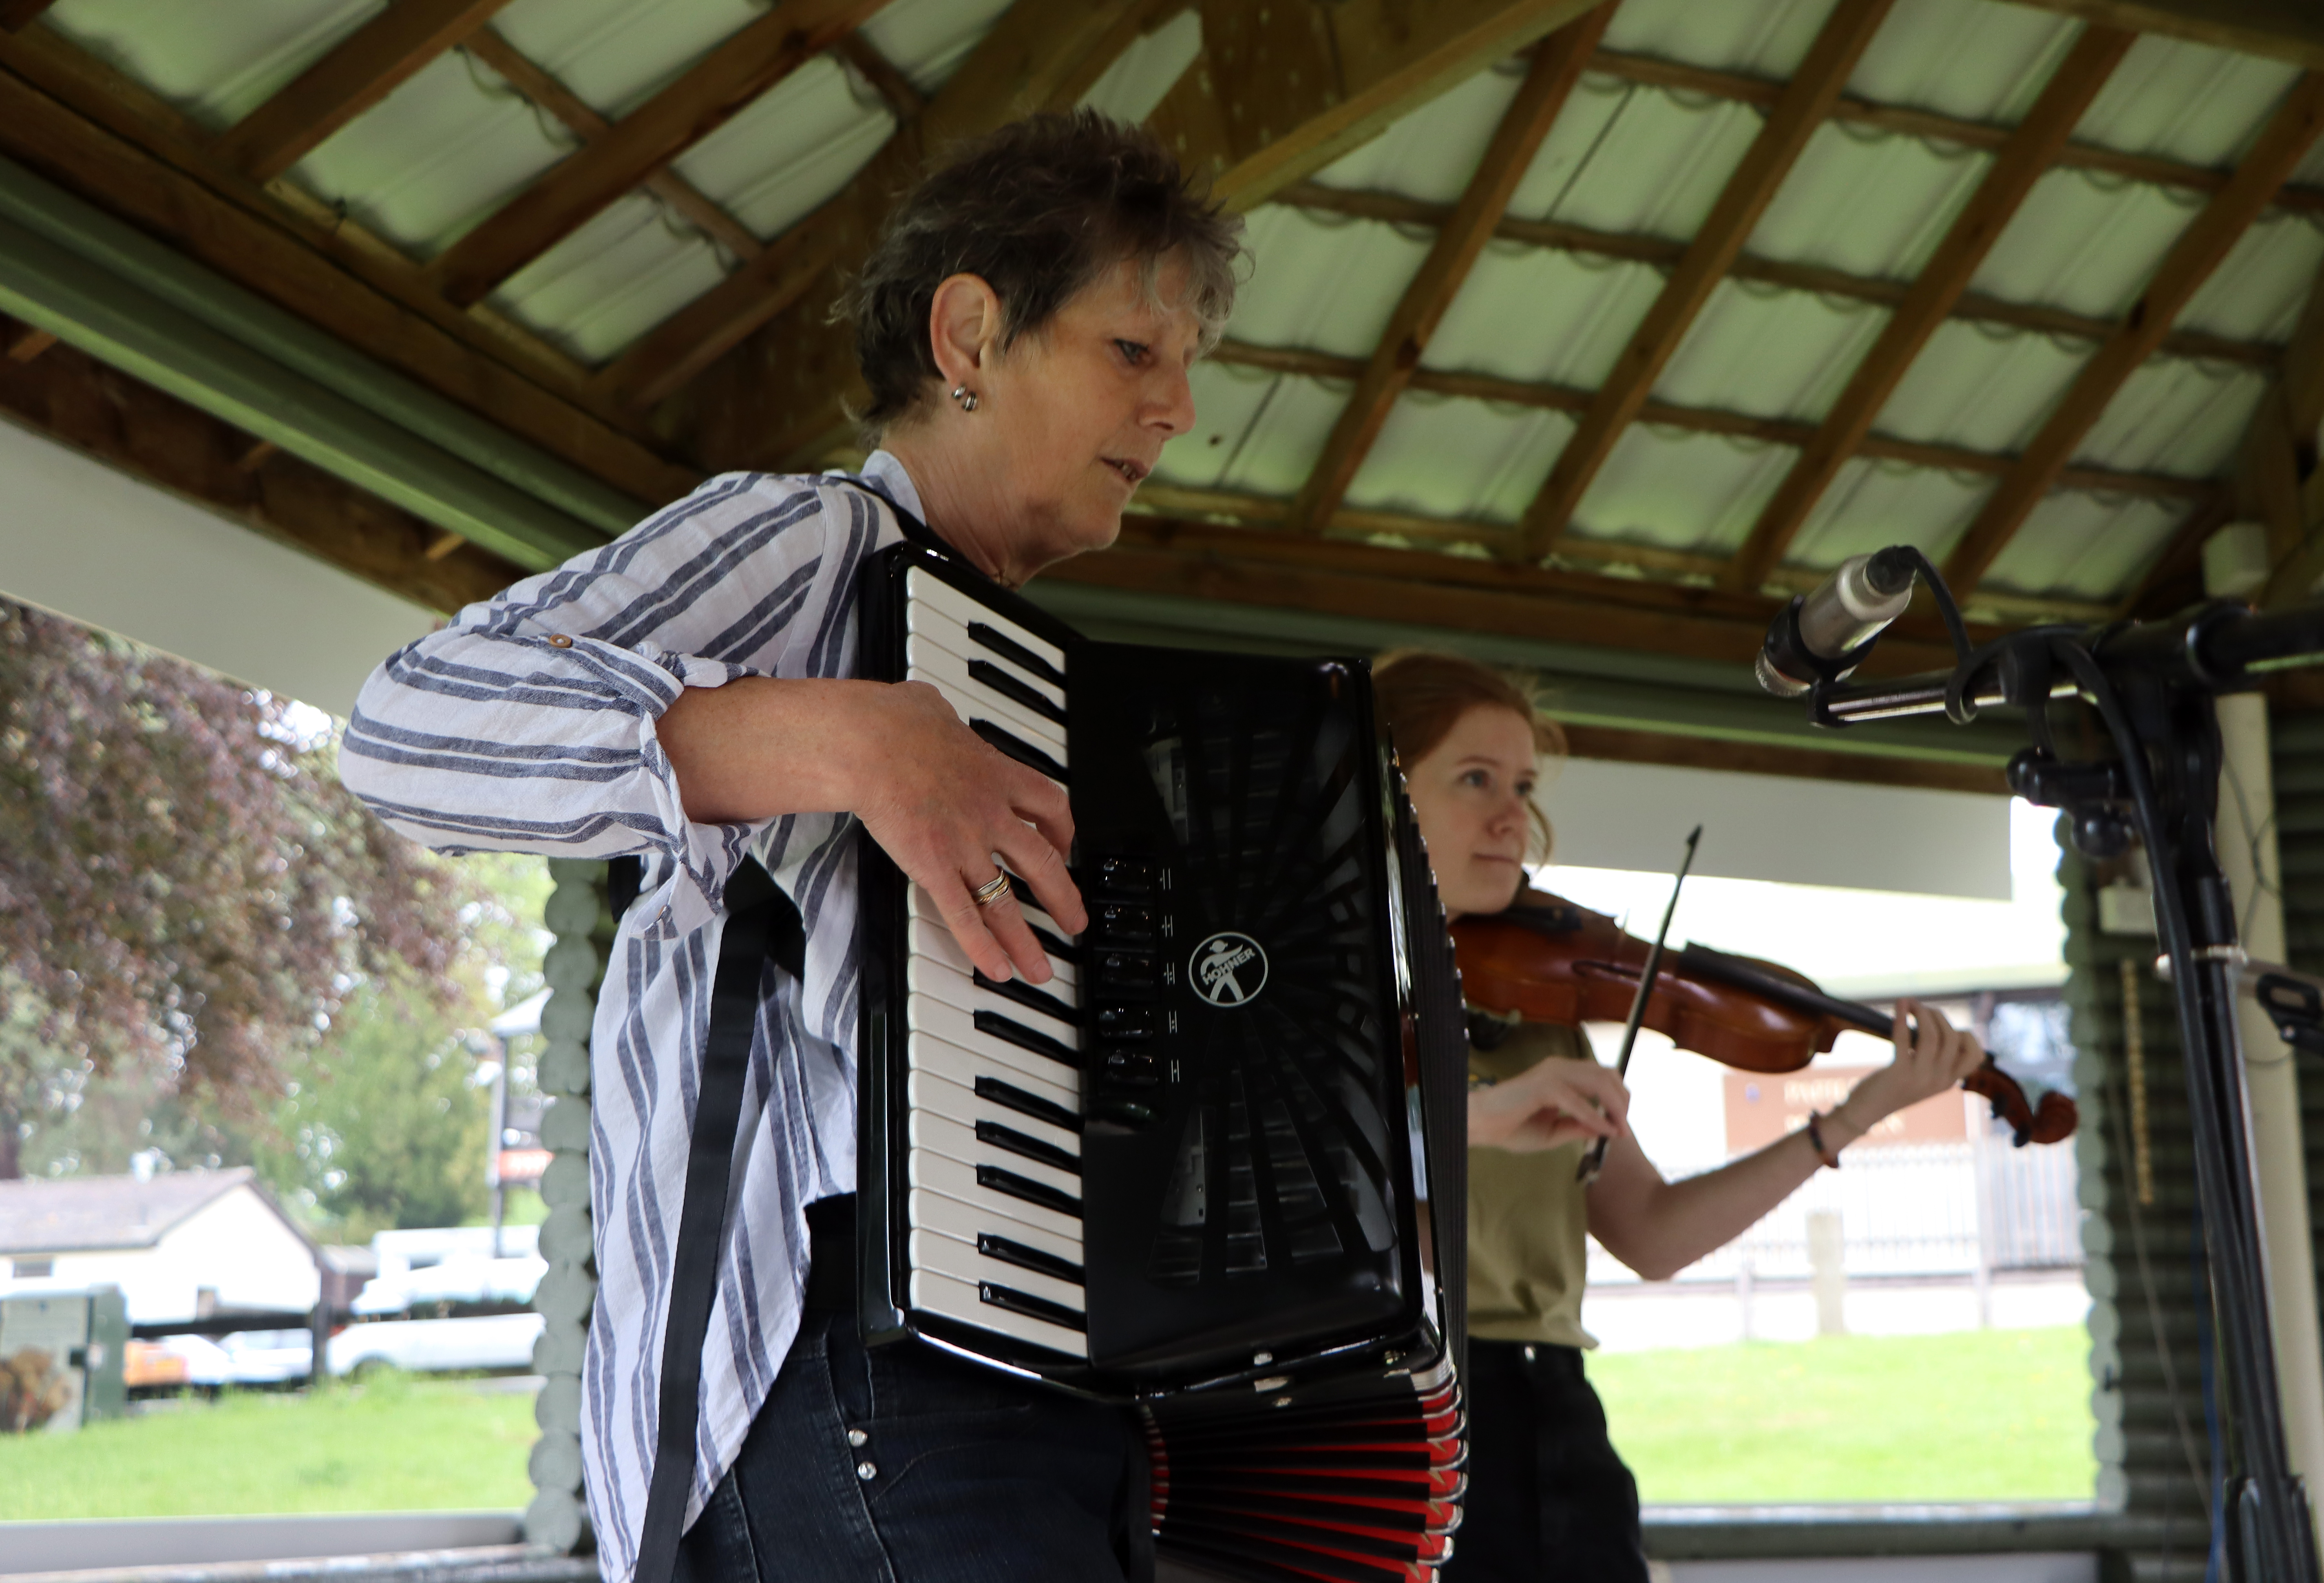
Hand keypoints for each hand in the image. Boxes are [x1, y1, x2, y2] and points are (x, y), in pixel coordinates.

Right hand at [658, 677, 1084, 982]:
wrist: (869, 740)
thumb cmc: (892, 719)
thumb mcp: (929, 707)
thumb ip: (937, 716)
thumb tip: (924, 707)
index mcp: (996, 772)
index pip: (1050, 804)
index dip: (1064, 831)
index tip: (1066, 847)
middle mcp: (991, 813)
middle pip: (1043, 862)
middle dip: (1064, 897)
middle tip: (1075, 922)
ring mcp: (966, 843)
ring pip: (1009, 900)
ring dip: (1028, 939)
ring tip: (1043, 971)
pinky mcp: (934, 866)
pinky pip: (966, 915)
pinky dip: (984, 947)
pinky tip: (998, 970)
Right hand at [1469, 1059, 1628, 1153]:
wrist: (1481, 1125)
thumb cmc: (1511, 1127)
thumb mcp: (1554, 1131)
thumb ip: (1578, 1126)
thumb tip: (1607, 1128)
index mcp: (1562, 1074)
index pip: (1602, 1075)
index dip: (1619, 1097)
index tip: (1622, 1125)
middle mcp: (1559, 1068)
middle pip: (1606, 1075)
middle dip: (1622, 1102)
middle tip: (1624, 1129)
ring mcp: (1551, 1073)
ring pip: (1597, 1081)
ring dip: (1614, 1107)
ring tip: (1618, 1130)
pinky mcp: (1543, 1086)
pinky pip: (1578, 1101)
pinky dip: (1595, 1117)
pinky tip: (1603, 1132)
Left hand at [1833, 997, 1986, 1139]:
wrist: (1866, 1111)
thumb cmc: (1891, 1088)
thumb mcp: (1921, 1078)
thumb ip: (1933, 1060)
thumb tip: (1936, 1025)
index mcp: (1948, 1082)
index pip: (1975, 1056)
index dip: (1966, 1034)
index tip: (1946, 1026)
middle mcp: (1939, 1081)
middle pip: (1953, 1038)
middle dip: (1938, 1016)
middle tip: (1920, 1008)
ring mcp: (1920, 1078)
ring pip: (1932, 1035)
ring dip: (1921, 1013)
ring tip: (1909, 1003)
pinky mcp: (1898, 1073)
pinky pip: (1904, 1037)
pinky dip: (1902, 1017)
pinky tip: (1899, 1006)